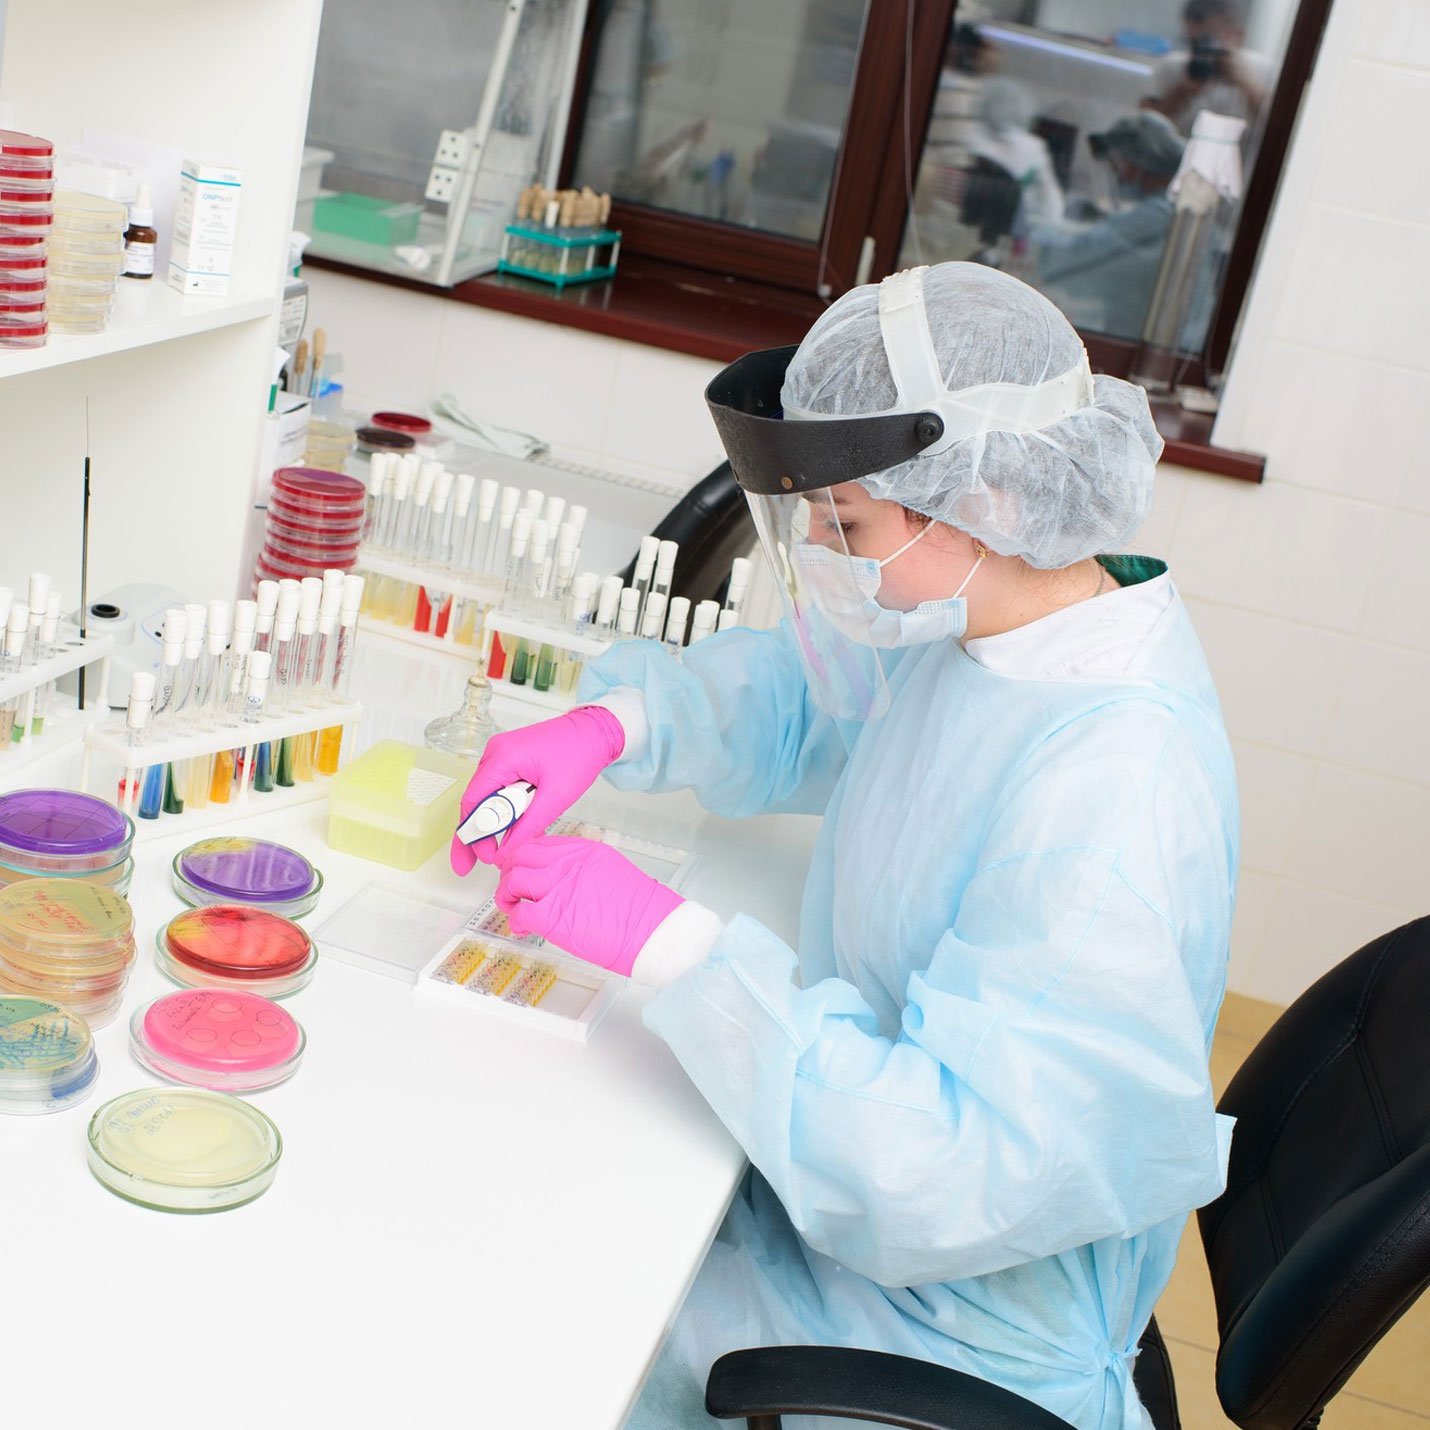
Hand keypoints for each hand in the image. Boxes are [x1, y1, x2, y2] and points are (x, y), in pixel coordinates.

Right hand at [450, 706, 624, 874]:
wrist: (594, 732)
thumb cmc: (579, 755)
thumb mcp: (555, 798)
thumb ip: (527, 827)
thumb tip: (505, 852)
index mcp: (502, 758)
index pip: (473, 801)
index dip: (472, 834)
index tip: (478, 857)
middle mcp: (495, 753)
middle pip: (475, 800)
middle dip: (477, 833)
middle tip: (478, 860)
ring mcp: (500, 753)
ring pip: (486, 795)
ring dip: (493, 821)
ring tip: (497, 847)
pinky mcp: (509, 758)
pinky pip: (498, 787)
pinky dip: (503, 808)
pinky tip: (510, 826)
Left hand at [495, 835, 683, 976]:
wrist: (651, 929)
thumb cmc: (639, 908)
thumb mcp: (611, 869)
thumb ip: (582, 868)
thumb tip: (562, 878)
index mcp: (582, 849)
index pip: (539, 843)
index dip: (524, 856)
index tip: (521, 867)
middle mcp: (566, 862)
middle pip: (520, 856)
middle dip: (510, 871)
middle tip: (512, 887)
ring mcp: (557, 887)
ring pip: (512, 881)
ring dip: (507, 895)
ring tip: (514, 907)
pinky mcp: (551, 916)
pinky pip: (519, 913)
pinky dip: (516, 921)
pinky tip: (524, 927)